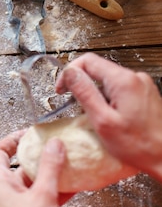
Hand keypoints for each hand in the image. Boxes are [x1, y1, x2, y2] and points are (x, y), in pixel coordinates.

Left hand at [0, 131, 66, 206]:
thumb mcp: (42, 194)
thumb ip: (50, 168)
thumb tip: (53, 145)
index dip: (14, 138)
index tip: (31, 133)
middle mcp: (3, 191)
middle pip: (18, 164)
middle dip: (38, 155)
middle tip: (54, 146)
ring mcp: (15, 204)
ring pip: (33, 181)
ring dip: (50, 173)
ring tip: (67, 163)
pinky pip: (41, 196)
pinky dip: (55, 190)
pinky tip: (73, 186)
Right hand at [55, 52, 161, 181]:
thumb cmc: (138, 145)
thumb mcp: (102, 120)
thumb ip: (84, 93)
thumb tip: (70, 73)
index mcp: (123, 81)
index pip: (87, 61)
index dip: (69, 73)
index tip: (62, 90)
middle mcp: (135, 78)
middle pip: (98, 69)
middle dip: (82, 84)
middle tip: (74, 105)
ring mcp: (142, 85)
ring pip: (107, 79)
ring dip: (95, 93)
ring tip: (94, 115)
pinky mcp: (145, 94)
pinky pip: (119, 88)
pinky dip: (108, 98)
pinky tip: (108, 116)